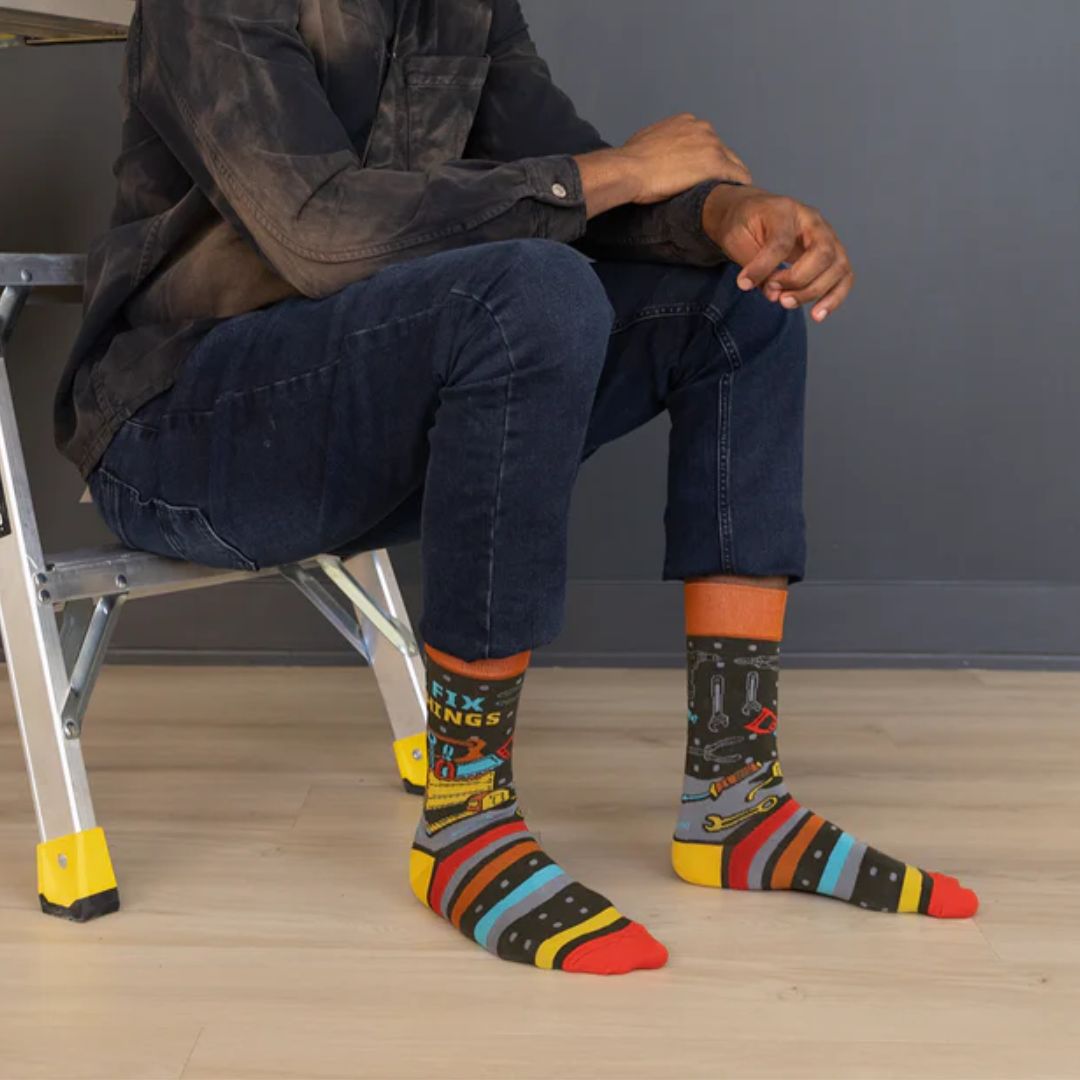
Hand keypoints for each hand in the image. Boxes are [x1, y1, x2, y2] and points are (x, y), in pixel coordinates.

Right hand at [620, 113, 751, 202]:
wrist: (630, 169)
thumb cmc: (630, 161)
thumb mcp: (645, 141)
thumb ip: (659, 144)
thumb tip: (655, 155)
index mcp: (686, 122)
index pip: (706, 141)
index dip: (705, 160)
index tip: (702, 175)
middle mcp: (702, 128)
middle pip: (722, 151)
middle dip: (719, 168)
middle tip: (716, 188)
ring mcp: (711, 145)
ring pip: (733, 163)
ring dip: (730, 178)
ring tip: (728, 195)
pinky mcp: (716, 164)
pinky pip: (738, 176)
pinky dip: (739, 186)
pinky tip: (738, 197)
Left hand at [703, 185, 854, 321]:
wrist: (750, 215)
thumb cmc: (744, 224)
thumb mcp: (737, 237)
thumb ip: (754, 264)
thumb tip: (773, 293)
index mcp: (786, 211)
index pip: (782, 242)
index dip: (763, 267)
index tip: (744, 283)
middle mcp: (813, 221)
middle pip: (823, 253)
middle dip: (798, 280)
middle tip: (774, 293)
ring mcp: (827, 237)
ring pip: (838, 267)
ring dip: (813, 292)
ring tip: (786, 303)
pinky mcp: (831, 255)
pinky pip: (844, 278)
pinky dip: (833, 298)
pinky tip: (817, 314)